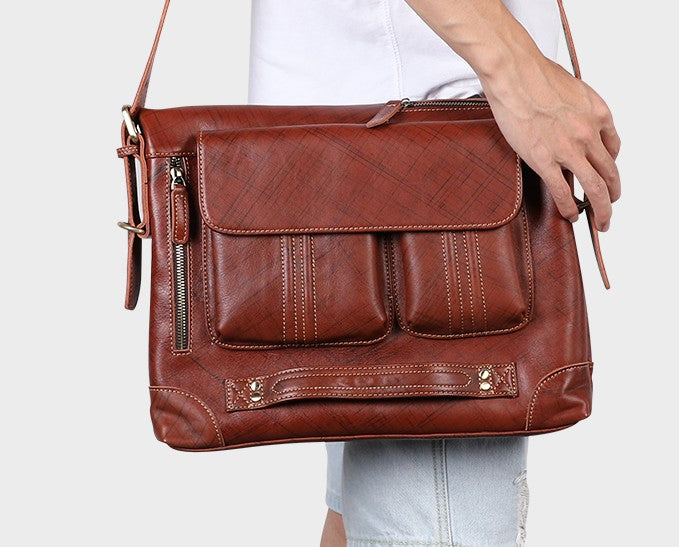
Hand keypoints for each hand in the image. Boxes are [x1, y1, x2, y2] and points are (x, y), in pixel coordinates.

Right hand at [405, 0, 620, 230]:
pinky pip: (563, 192)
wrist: (515, 74)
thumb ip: (579, 110)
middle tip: (610, 208)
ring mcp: (568, 149)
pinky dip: (571, 208)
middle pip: (611, 173)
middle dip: (614, 195)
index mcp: (598, 114)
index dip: (611, 167)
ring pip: (596, 188)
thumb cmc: (537, 75)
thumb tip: (573, 120)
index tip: (606, 176)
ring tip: (601, 222)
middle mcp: (589, 134)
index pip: (613, 148)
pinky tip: (572, 216)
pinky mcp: (545, 160)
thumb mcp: (574, 89)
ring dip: (602, 209)